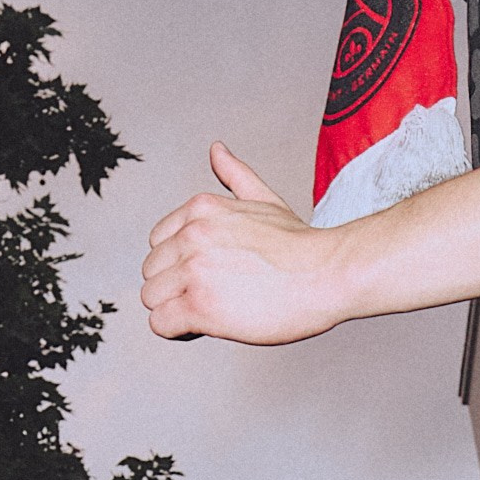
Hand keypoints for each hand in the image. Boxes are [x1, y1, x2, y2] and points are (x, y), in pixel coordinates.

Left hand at [142, 146, 343, 344]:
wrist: (328, 273)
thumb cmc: (301, 247)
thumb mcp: (264, 200)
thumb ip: (235, 176)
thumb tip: (217, 150)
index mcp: (200, 209)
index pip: (158, 243)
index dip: (181, 264)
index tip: (211, 274)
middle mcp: (192, 236)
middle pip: (152, 272)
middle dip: (176, 287)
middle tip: (216, 294)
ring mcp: (193, 270)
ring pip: (152, 298)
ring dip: (176, 309)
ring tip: (214, 310)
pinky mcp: (199, 306)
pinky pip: (160, 324)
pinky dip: (178, 330)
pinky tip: (207, 326)